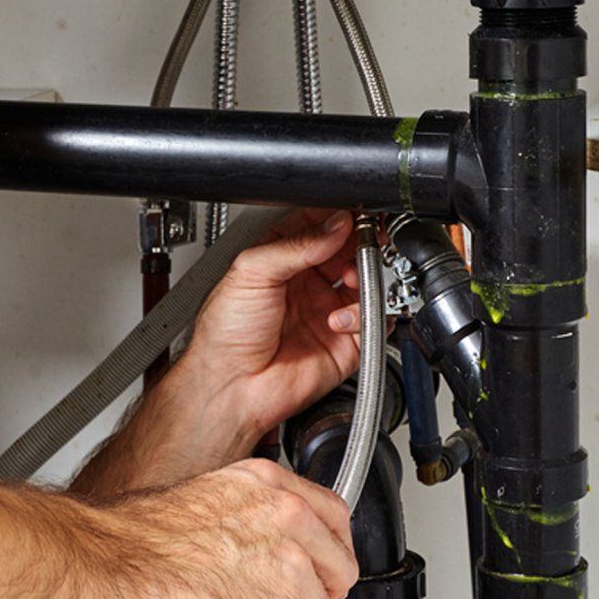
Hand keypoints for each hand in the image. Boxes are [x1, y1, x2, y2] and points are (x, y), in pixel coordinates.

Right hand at [116, 459, 358, 598]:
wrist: (114, 571)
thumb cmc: (140, 543)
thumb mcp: (211, 498)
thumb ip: (254, 517)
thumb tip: (271, 543)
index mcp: (272, 487)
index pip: (337, 520)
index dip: (329, 555)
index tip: (320, 571)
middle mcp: (289, 522)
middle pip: (338, 575)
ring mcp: (288, 571)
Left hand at [179, 209, 365, 442]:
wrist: (230, 387)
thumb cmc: (225, 335)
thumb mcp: (251, 271)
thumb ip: (296, 244)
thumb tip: (336, 224)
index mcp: (283, 259)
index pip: (319, 225)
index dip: (338, 215)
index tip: (353, 211)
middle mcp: (308, 282)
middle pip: (351, 250)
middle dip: (362, 243)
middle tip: (366, 240)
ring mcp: (327, 310)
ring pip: (368, 281)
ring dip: (365, 276)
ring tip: (350, 279)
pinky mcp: (345, 342)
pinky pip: (373, 320)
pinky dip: (363, 314)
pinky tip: (337, 319)